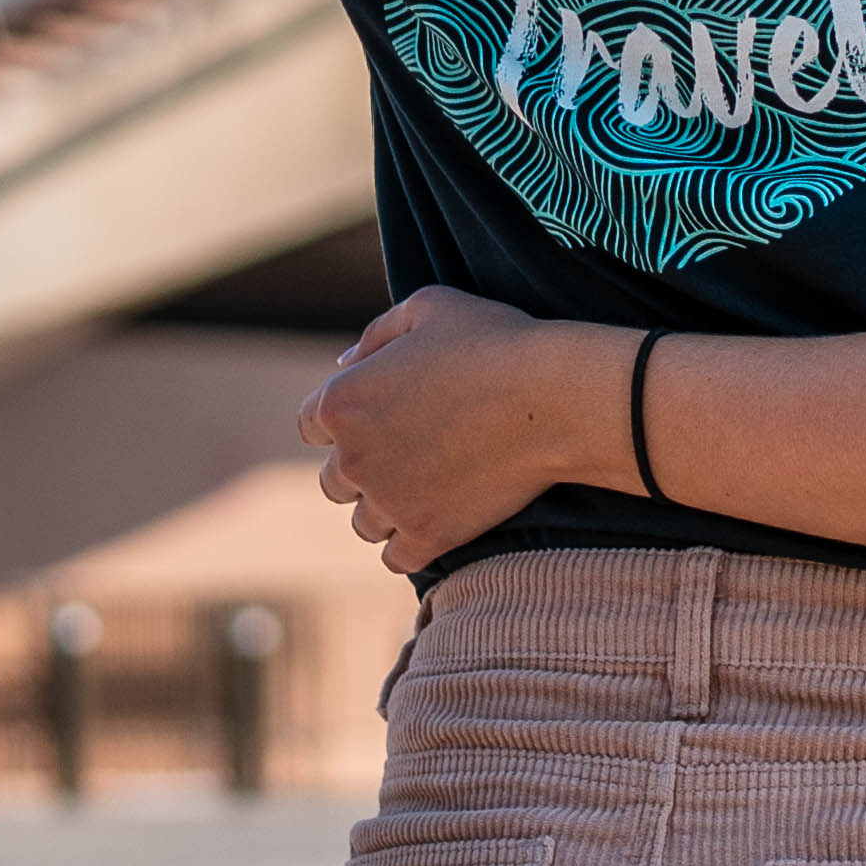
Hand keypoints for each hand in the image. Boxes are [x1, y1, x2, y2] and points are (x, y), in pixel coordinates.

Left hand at [294, 285, 617, 577]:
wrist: (554, 398)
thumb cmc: (496, 342)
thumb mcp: (430, 307)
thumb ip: (378, 333)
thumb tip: (344, 363)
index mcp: (340, 401)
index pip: (311, 425)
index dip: (348, 420)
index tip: (384, 418)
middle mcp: (352, 458)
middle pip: (335, 481)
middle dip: (366, 468)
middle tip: (415, 453)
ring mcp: (388, 502)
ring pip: (364, 524)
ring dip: (388, 509)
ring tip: (433, 487)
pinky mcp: (426, 536)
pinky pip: (396, 558)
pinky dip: (412, 544)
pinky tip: (439, 522)